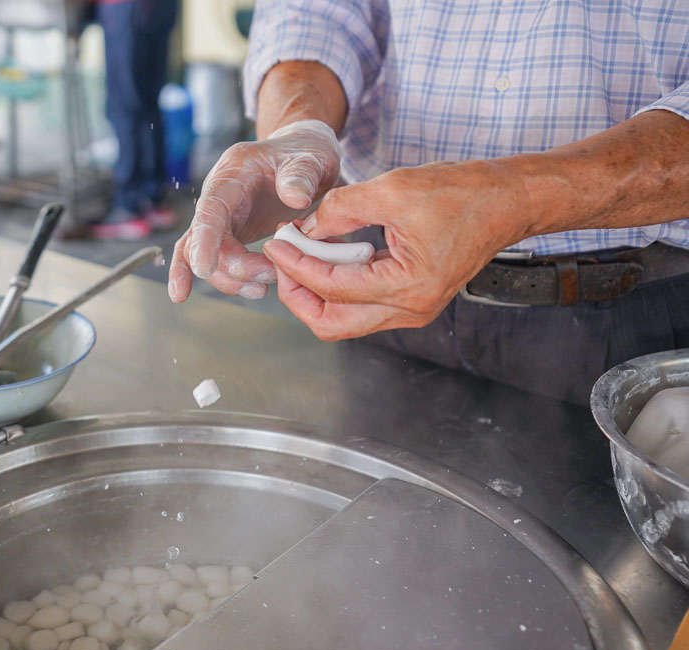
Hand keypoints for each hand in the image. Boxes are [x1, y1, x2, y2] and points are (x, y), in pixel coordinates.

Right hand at [168, 120, 341, 301]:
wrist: (304, 157)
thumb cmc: (305, 153)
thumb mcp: (311, 156)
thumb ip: (301, 174)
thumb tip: (295, 198)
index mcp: (233, 174)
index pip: (210, 208)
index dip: (204, 239)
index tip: (204, 268)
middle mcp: (218, 197)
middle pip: (206, 241)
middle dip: (233, 267)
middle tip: (269, 275)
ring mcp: (222, 218)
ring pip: (210, 257)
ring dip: (234, 279)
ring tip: (266, 286)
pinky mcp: (231, 236)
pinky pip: (217, 262)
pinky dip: (222, 281)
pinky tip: (213, 296)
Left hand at [261, 159, 531, 338]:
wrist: (509, 201)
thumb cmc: (464, 192)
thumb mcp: (394, 189)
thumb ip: (342, 208)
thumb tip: (305, 227)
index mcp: (408, 286)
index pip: (332, 287)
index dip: (296, 265)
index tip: (276, 243)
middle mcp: (410, 309)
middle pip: (331, 324)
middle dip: (298, 293)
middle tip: (283, 259)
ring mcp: (412, 310)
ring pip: (344, 320)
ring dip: (316, 291)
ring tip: (301, 255)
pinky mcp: (412, 301)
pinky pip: (361, 307)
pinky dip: (337, 287)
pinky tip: (328, 256)